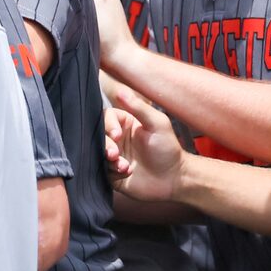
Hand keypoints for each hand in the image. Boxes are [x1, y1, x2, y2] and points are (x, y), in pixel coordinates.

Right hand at [102, 83, 187, 202]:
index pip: (106, 117)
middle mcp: (117, 139)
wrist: (172, 179)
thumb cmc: (167, 149)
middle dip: (105, 145)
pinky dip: (112, 172)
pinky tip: (126, 173)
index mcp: (126, 123)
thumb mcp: (157, 124)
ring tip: (123, 166)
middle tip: (114, 153)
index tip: (116, 135)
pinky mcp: (111, 173)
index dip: (107, 125)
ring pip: (98, 154)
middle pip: (98, 135)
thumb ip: (139, 108)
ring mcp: (113, 156)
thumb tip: (120, 91)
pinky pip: (102, 171)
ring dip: (109, 160)